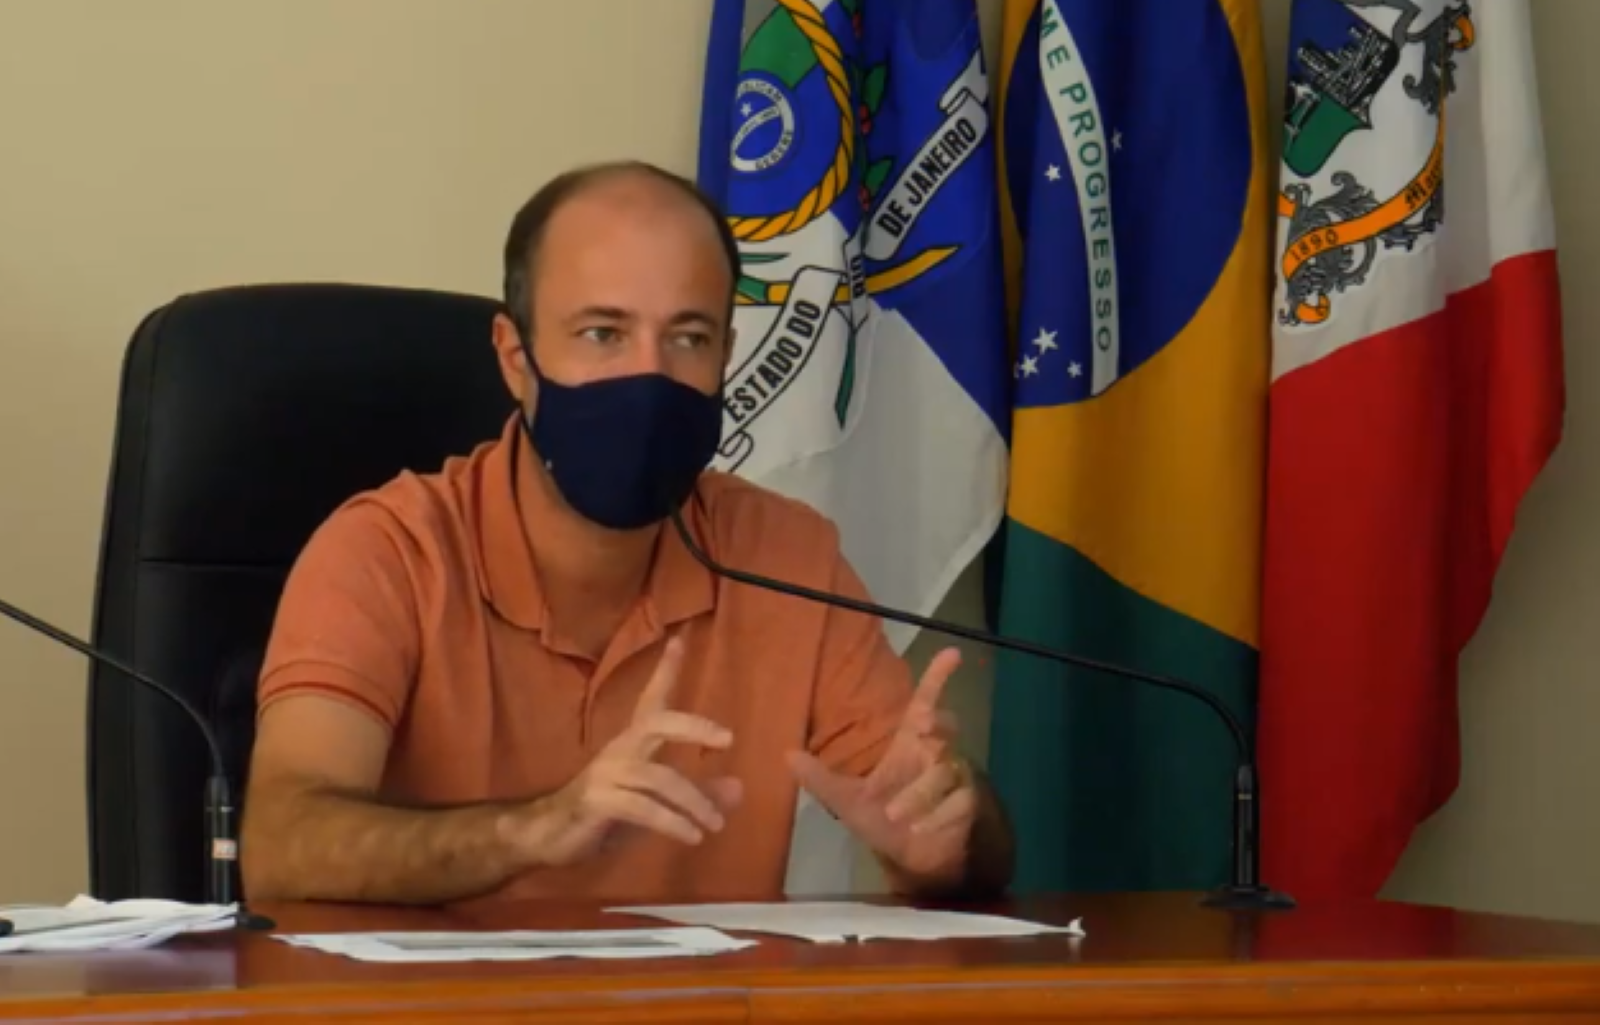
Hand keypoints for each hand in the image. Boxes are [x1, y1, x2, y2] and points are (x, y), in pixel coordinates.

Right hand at [525, 637, 742, 867]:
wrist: (548, 834)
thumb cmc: (606, 813)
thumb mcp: (657, 804)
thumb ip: (696, 794)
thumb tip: (739, 787)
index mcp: (632, 744)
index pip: (651, 699)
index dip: (666, 670)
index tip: (680, 640)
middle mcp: (619, 751)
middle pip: (655, 722)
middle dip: (693, 727)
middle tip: (727, 738)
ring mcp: (605, 775)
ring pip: (657, 778)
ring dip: (693, 801)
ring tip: (716, 824)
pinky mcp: (596, 802)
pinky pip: (641, 809)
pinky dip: (671, 822)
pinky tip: (692, 836)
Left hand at [788, 648, 975, 887]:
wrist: (908, 857)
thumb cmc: (879, 818)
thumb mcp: (844, 800)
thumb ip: (818, 778)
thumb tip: (785, 753)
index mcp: (906, 742)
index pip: (926, 701)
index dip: (938, 677)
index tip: (952, 652)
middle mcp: (933, 753)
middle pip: (945, 725)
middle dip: (936, 723)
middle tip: (919, 727)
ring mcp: (953, 776)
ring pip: (942, 770)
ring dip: (917, 794)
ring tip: (894, 815)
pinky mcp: (967, 801)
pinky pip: (957, 800)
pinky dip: (936, 815)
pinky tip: (919, 828)